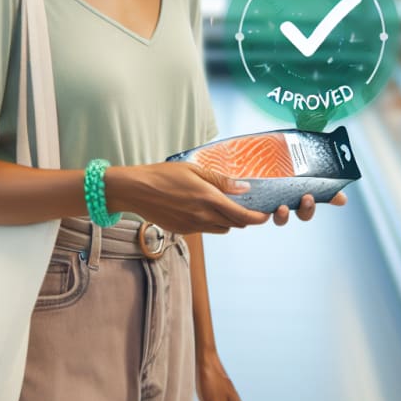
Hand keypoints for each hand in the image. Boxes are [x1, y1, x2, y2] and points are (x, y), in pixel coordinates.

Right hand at [105, 163, 347, 235]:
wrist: (135, 190)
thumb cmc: (163, 175)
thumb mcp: (194, 170)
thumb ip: (220, 181)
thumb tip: (244, 188)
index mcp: (208, 200)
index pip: (242, 216)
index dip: (257, 218)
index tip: (265, 214)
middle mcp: (203, 217)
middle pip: (234, 225)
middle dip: (243, 218)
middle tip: (246, 206)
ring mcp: (192, 226)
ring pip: (220, 229)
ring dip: (227, 221)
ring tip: (224, 206)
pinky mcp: (182, 231)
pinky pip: (204, 229)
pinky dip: (210, 222)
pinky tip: (201, 208)